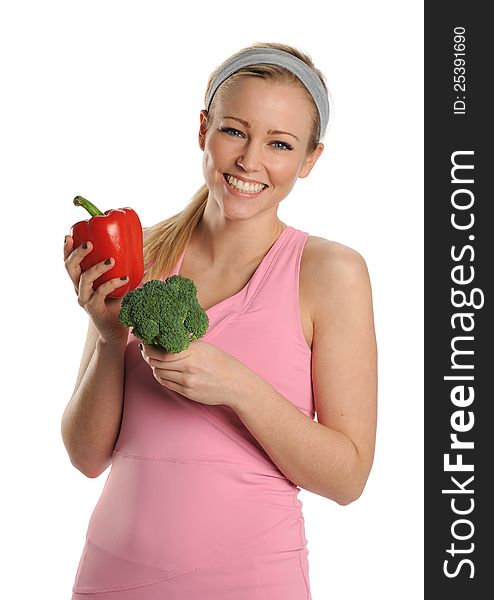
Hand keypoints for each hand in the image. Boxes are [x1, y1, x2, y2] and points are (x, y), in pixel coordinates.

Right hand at [64, 234, 129, 344]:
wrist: (116, 330)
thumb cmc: (116, 304)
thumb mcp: (116, 282)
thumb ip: (119, 268)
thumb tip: (134, 248)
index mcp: (80, 281)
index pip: (69, 263)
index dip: (66, 250)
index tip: (69, 235)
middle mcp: (78, 289)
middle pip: (70, 268)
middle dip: (77, 253)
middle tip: (89, 243)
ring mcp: (85, 299)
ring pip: (84, 279)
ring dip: (97, 268)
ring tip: (111, 260)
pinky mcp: (93, 308)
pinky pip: (100, 292)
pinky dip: (113, 283)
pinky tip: (124, 278)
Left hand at [139, 339, 257, 407]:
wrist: (236, 384)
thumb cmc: (222, 363)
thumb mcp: (206, 348)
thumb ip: (186, 345)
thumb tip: (164, 341)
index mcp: (194, 351)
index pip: (162, 351)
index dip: (149, 348)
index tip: (146, 343)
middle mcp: (189, 366)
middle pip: (157, 362)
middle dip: (148, 356)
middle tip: (146, 351)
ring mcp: (188, 381)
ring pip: (160, 373)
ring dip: (155, 367)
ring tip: (156, 361)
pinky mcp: (187, 392)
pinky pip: (166, 383)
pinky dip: (161, 376)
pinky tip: (164, 371)